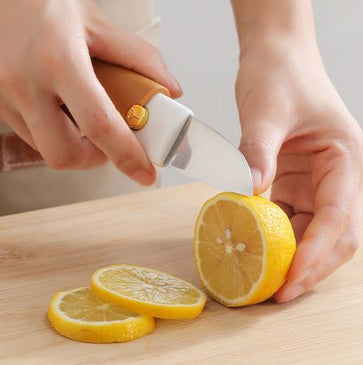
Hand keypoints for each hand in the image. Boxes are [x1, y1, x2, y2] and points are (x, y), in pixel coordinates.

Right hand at [0, 0, 180, 183]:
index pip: (100, 125)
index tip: (146, 175)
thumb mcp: (97, 23)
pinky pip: (30, 135)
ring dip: (74, 147)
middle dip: (95, 159)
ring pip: (46, 149)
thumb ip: (139, 57)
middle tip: (110, 143)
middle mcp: (25, 84)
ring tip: (84, 120)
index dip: (127, 156)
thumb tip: (170, 90)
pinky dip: (54, 134)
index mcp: (59, 61)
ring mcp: (4, 96)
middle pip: (65, 154)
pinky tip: (61, 111)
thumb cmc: (44, 4)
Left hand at [235, 40, 362, 301]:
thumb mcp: (266, 112)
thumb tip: (247, 196)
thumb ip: (257, 154)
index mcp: (345, 158)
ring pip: (314, 234)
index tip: (289, 281)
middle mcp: (338, 176)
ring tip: (264, 281)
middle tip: (278, 294)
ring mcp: (318, 183)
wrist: (276, 57)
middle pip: (335, 236)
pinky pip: (290, 220)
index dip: (315, 254)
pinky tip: (255, 250)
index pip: (337, 218)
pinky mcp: (296, 184)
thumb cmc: (280, 75)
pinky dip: (275, 239)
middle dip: (310, 267)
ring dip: (292, 258)